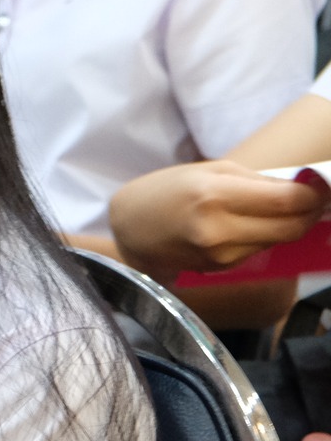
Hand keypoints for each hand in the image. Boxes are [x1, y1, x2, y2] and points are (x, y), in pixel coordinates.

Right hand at [107, 161, 325, 281]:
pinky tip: (248, 225)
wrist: (129, 228)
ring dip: (286, 225)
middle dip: (309, 212)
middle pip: (291, 227)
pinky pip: (258, 250)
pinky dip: (263, 237)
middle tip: (313, 199)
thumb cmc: (166, 191)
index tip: (320, 186)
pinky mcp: (220, 268)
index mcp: (214, 196)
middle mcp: (218, 230)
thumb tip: (304, 188)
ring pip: (278, 240)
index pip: (286, 201)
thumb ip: (257, 180)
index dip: (313, 195)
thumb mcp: (209, 171)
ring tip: (276, 209)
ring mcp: (219, 254)